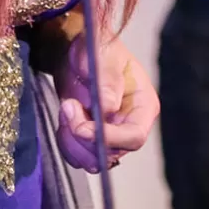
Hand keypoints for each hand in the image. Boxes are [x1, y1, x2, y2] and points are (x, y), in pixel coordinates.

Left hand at [54, 31, 158, 172]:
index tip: (82, 126)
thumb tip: (109, 109)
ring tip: (67, 107)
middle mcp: (130, 125)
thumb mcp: (103, 56)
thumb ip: (107, 80)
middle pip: (111, 152)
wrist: (76, 53)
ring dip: (72, 139)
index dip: (109, 138)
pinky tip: (65, 118)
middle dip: (83, 136)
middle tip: (68, 105)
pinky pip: (78, 158)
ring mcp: (111, 136)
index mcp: (143, 106)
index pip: (134, 136)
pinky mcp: (92, 141)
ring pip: (92, 160)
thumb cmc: (96, 48)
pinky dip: (66, 142)